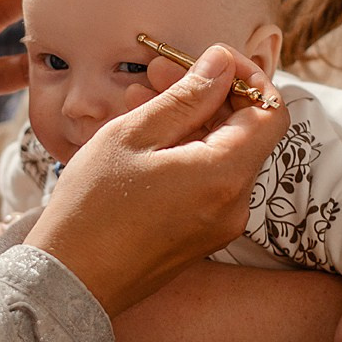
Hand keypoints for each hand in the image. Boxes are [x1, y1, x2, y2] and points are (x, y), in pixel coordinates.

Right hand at [26, 45, 287, 318]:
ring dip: (192, 121)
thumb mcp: (134, 135)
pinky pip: (208, 181)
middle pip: (247, 132)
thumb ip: (186, 97)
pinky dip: (186, 152)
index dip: (248, 77)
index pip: (272, 111)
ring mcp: (221, 224)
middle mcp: (235, 204)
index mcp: (225, 174)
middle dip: (210, 94)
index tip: (209, 60)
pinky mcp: (203, 236)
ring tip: (140, 97)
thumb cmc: (92, 206)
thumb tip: (223, 63)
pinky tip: (145, 136)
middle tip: (160, 71)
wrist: (69, 281)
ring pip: (223, 155)